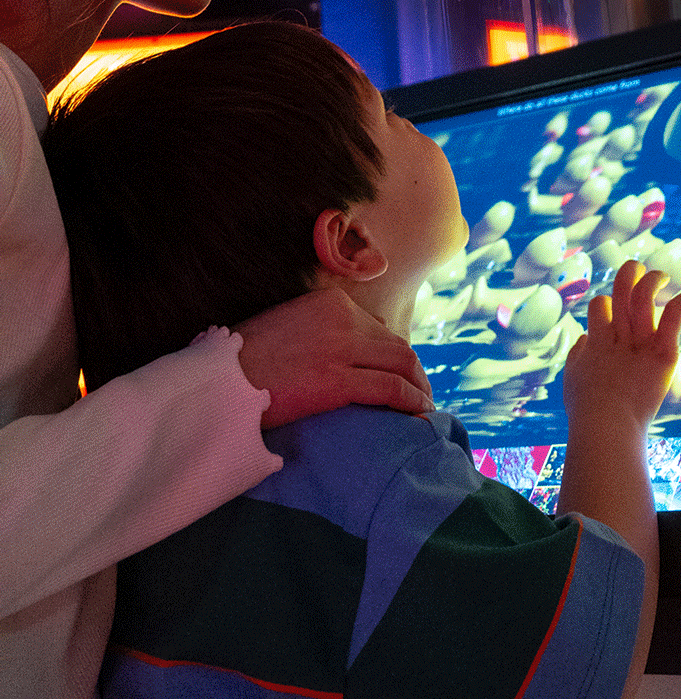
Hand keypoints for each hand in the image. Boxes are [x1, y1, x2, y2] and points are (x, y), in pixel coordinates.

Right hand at [234, 286, 433, 428]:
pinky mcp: (336, 380)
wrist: (218, 381)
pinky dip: (410, 401)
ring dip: (419, 387)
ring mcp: (341, 346)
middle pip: (396, 344)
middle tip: (421, 394)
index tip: (399, 375)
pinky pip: (389, 388)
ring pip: (401, 363)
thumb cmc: (243, 363)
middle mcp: (342, 317)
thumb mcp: (288, 329)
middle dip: (414, 371)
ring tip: (425, 409)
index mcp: (330, 302)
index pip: (377, 327)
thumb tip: (344, 356)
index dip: (392, 355)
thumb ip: (320, 334)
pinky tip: (418, 415)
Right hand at [562, 259, 680, 436]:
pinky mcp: (663, 354)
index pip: (600, 304)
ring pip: (645, 295)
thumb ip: (578, 355)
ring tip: (663, 276)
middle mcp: (618, 335)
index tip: (615, 318)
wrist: (606, 429)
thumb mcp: (572, 378)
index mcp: (596, 340)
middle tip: (638, 269)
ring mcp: (640, 343)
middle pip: (621, 288)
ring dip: (653, 279)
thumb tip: (586, 338)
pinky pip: (673, 318)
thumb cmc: (587, 411)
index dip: (605, 305)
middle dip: (629, 272)